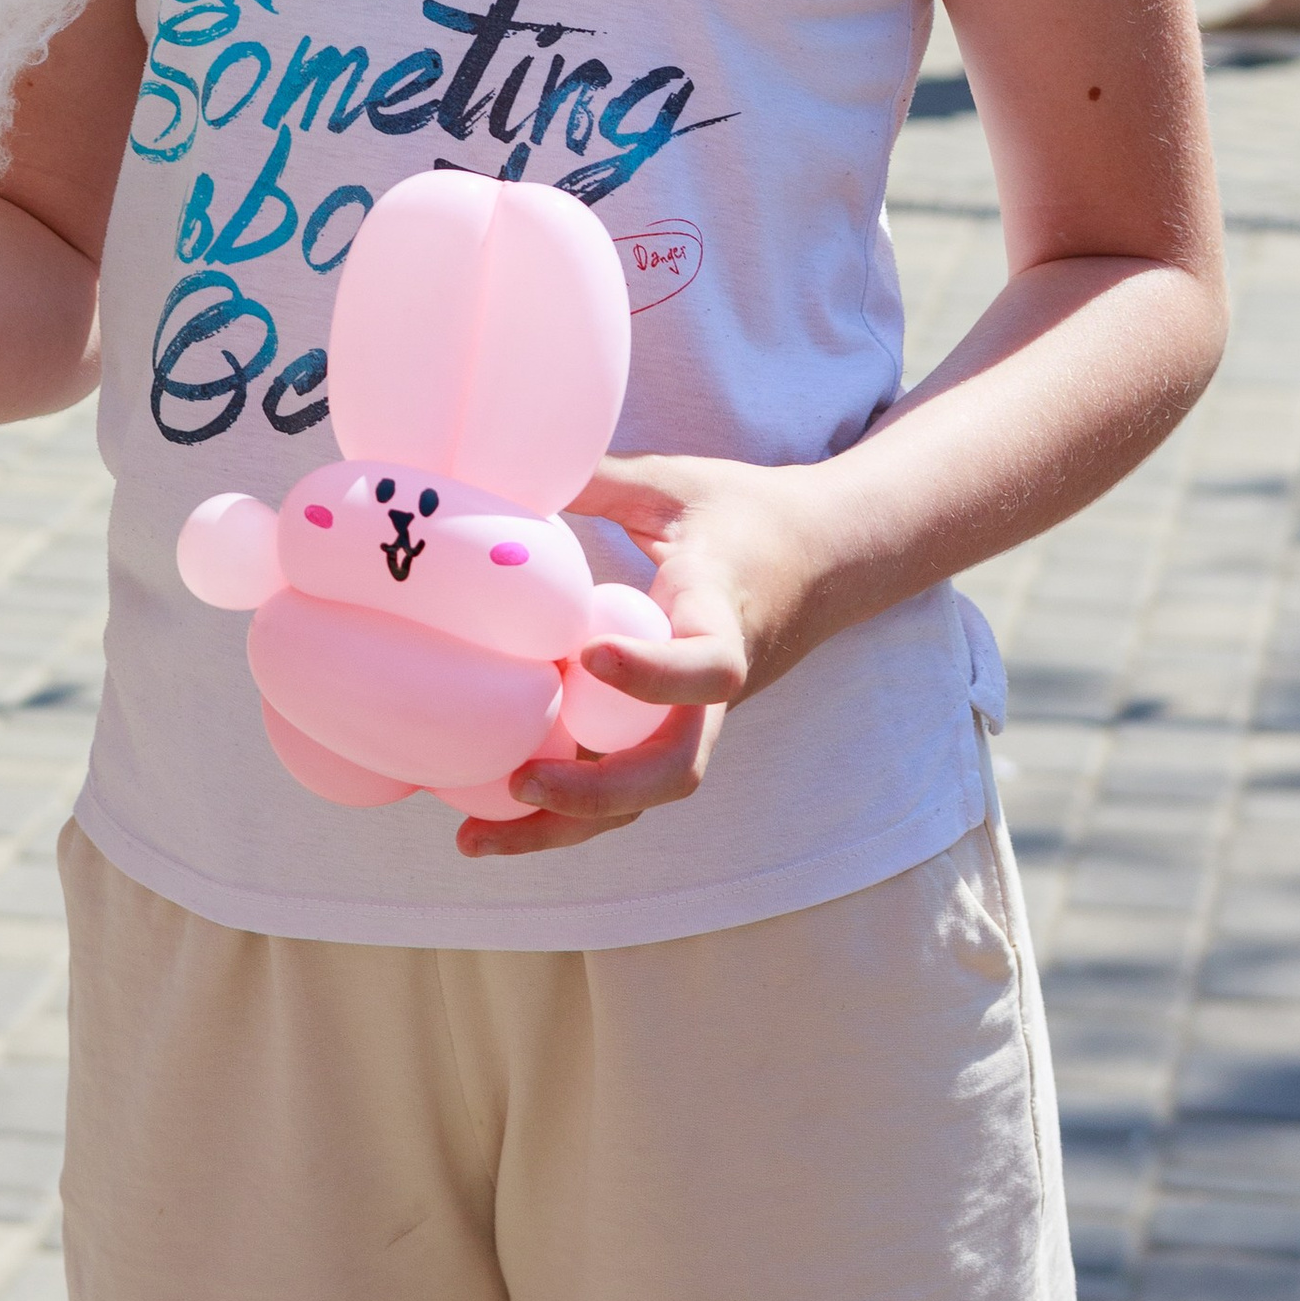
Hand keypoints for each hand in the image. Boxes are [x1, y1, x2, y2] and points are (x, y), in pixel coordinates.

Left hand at [454, 453, 830, 861]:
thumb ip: (602, 477)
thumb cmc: (745, 513)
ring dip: (565, 826)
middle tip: (520, 780)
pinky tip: (488, 814)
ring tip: (474, 840)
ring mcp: (697, 721)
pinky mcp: (674, 731)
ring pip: (642, 797)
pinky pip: (624, 784)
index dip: (653, 672)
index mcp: (724, 620)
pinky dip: (565, 810)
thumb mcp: (677, 482)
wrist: (825, 560)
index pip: (707, 666)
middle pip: (675, 770)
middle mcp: (716, 691)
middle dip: (597, 791)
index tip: (588, 653)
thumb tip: (507, 460)